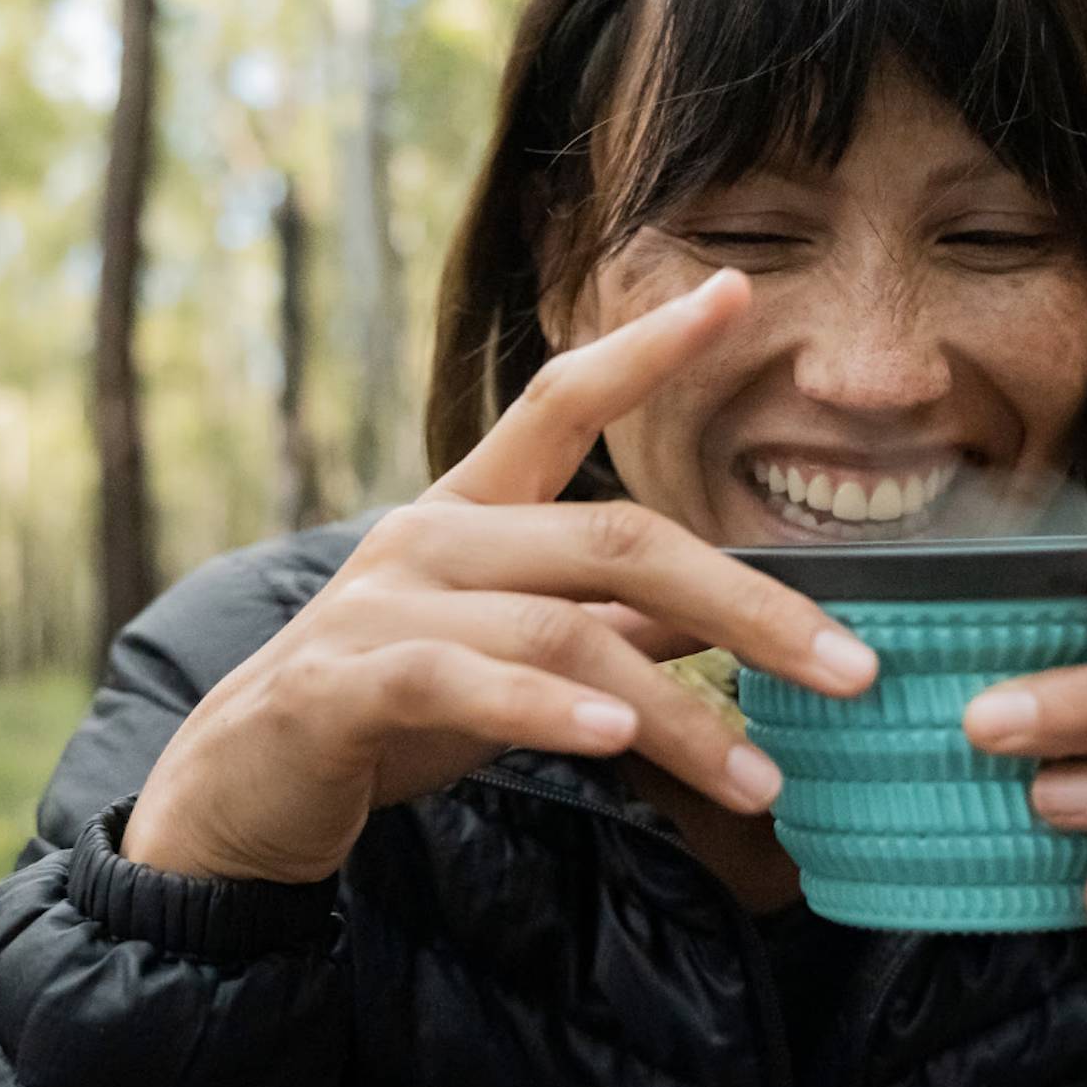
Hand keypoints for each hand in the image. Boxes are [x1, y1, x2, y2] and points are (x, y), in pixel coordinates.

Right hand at [122, 268, 879, 883]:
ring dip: (677, 709)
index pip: (563, 402)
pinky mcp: (344, 685)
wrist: (235, 794)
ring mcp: (382, 606)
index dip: (648, 346)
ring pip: (562, 630)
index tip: (736, 293)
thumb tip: (734, 615)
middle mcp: (428, 538)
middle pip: (613, 538)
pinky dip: (546, 712)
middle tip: (850, 668)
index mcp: (469, 512)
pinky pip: (464, 683)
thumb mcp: (511, 656)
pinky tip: (614, 745)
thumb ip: (609, 626)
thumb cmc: (387, 713)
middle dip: (747, 603)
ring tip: (763, 778)